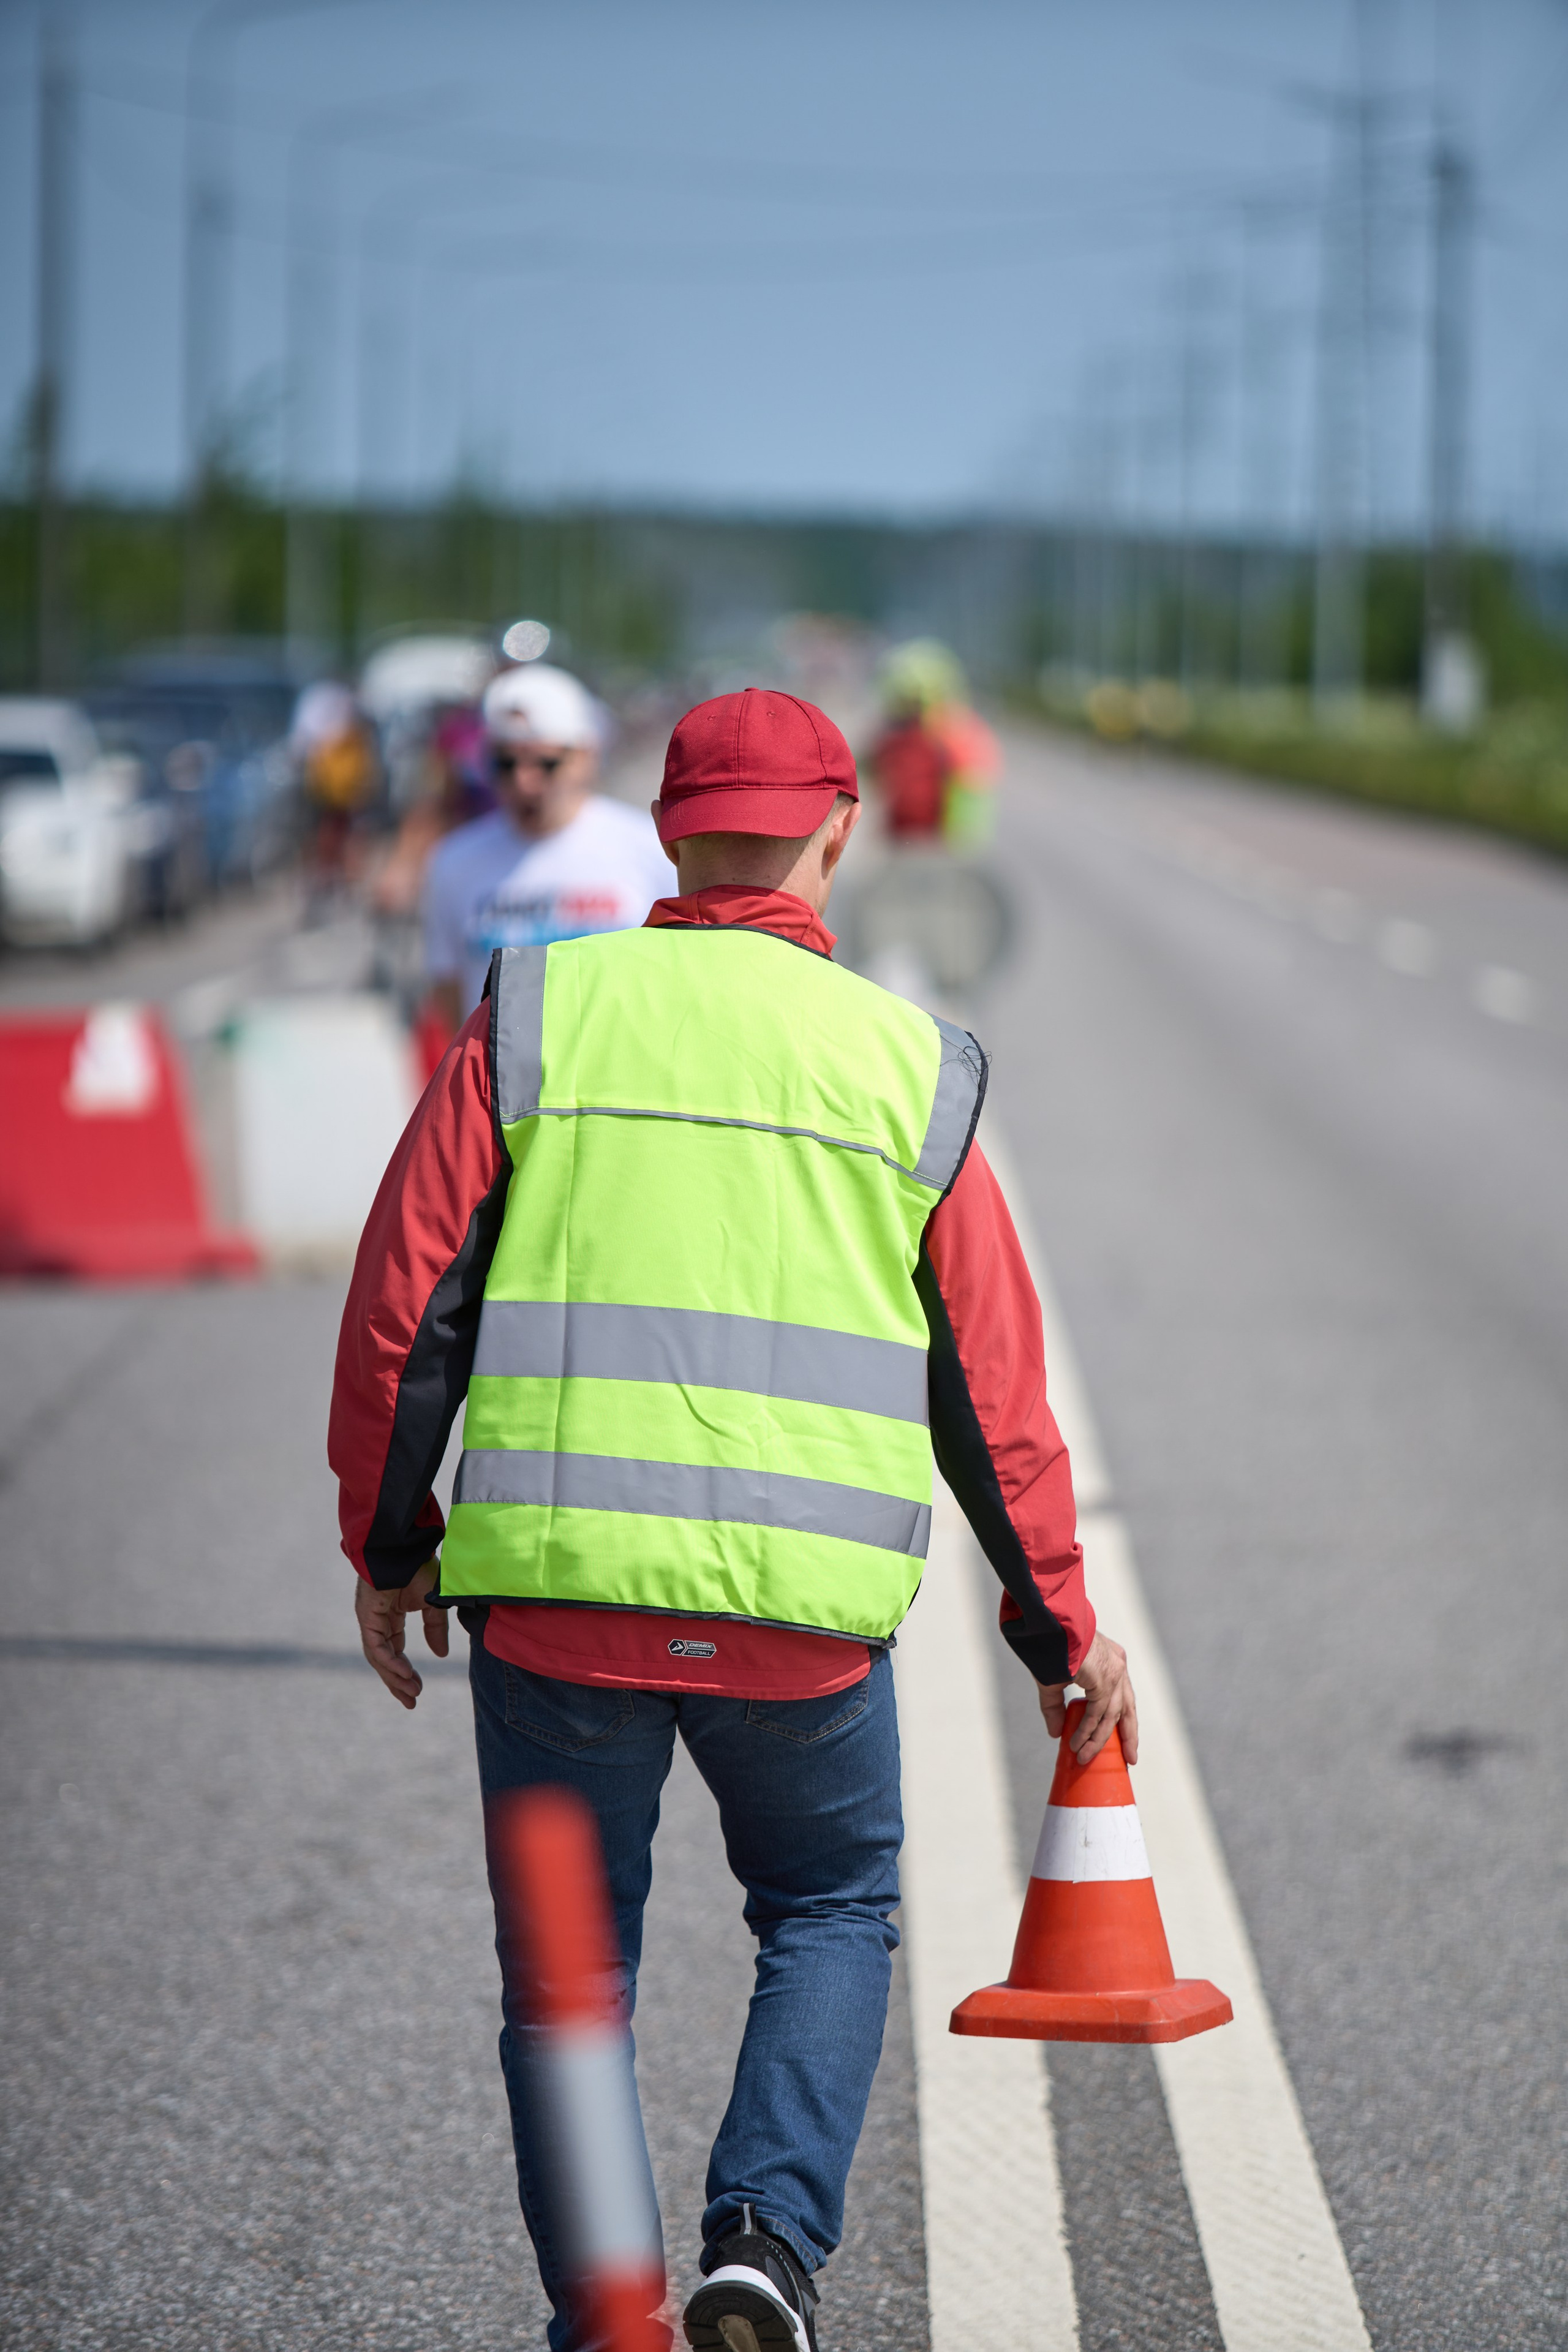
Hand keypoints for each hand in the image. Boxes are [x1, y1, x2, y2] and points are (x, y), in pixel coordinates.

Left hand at [354, 1561, 448, 1709]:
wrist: (407, 1547)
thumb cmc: (420, 1566)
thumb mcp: (433, 1604)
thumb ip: (435, 1629)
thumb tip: (440, 1655)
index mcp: (391, 1616)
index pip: (394, 1651)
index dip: (404, 1672)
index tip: (418, 1690)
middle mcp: (378, 1621)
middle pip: (384, 1660)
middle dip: (397, 1682)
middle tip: (411, 1702)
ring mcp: (370, 1619)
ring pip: (378, 1657)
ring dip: (394, 1677)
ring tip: (412, 1692)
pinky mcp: (367, 1616)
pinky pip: (376, 1646)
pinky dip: (389, 1662)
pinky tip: (403, 1673)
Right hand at [1037, 1630, 1138, 1766]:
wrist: (1046, 1623)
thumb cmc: (1049, 1644)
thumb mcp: (1055, 1679)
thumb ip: (1056, 1707)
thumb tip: (1056, 1734)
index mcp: (1111, 1661)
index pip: (1123, 1697)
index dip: (1124, 1720)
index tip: (1126, 1741)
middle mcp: (1117, 1666)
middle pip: (1127, 1708)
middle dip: (1128, 1735)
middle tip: (1130, 1758)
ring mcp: (1113, 1672)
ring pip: (1112, 1715)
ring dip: (1098, 1739)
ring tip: (1085, 1757)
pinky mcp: (1104, 1678)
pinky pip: (1098, 1713)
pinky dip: (1088, 1731)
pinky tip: (1078, 1744)